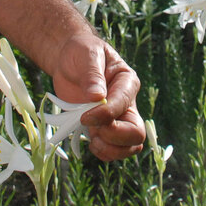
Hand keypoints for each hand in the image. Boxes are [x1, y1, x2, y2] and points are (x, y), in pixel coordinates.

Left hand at [50, 32, 144, 160]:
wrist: (69, 61)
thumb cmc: (81, 52)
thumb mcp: (86, 55)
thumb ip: (92, 74)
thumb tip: (97, 97)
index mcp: (127, 82)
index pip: (124, 104)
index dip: (106, 114)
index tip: (85, 116)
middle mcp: (127, 103)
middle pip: (136, 132)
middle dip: (115, 137)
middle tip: (94, 132)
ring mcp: (117, 118)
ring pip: (130, 146)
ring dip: (111, 149)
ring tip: (92, 141)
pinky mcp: (105, 128)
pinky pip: (114, 150)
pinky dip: (104, 153)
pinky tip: (90, 142)